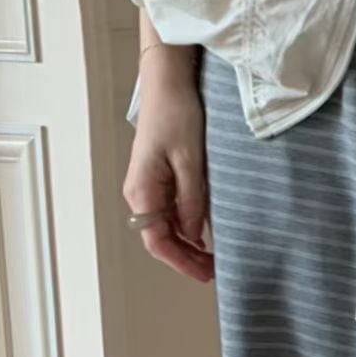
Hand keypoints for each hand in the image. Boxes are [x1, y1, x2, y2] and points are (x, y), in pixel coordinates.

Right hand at [124, 43, 213, 283]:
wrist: (167, 81)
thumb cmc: (176, 114)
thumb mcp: (190, 161)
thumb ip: (191, 201)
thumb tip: (194, 236)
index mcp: (143, 190)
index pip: (158, 241)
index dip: (182, 262)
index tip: (206, 274)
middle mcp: (140, 191)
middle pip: (160, 237)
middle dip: (186, 257)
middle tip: (215, 271)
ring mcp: (147, 184)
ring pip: (165, 226)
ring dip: (187, 243)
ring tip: (213, 256)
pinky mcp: (157, 175)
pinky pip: (169, 209)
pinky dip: (186, 225)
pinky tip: (205, 231)